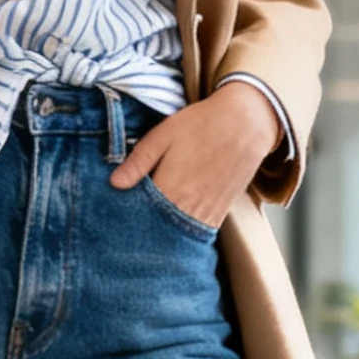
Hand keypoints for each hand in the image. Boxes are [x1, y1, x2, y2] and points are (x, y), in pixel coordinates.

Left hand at [110, 85, 283, 229]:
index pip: (138, 214)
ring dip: (160, 232)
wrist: (246, 124)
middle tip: (125, 224)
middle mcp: (187, 207)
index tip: (112, 216)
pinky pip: (194, 232)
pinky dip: (180, 231)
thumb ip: (139, 161)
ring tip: (146, 227)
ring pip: (175, 234)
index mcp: (169, 187)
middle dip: (140, 228)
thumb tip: (114, 183)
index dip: (123, 217)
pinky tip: (170, 222)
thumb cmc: (202, 124)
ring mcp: (205, 213)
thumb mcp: (164, 135)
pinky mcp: (219, 213)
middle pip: (155, 229)